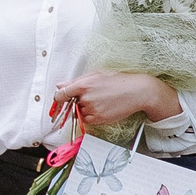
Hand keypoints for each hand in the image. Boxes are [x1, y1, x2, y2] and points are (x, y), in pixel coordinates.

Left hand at [54, 71, 179, 129]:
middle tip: (92, 96)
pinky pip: (87, 120)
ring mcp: (92, 109)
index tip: (59, 100)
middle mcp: (86, 98)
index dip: (58, 98)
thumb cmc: (118, 81)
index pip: (61, 95)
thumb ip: (76, 81)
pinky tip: (103, 108)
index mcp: (84, 84)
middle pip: (71, 104)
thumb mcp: (96, 74)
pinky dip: (91, 116)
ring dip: (85, 109)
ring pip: (79, 113)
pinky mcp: (98, 119)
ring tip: (101, 101)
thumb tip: (60, 85)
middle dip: (77, 101)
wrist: (137, 92)